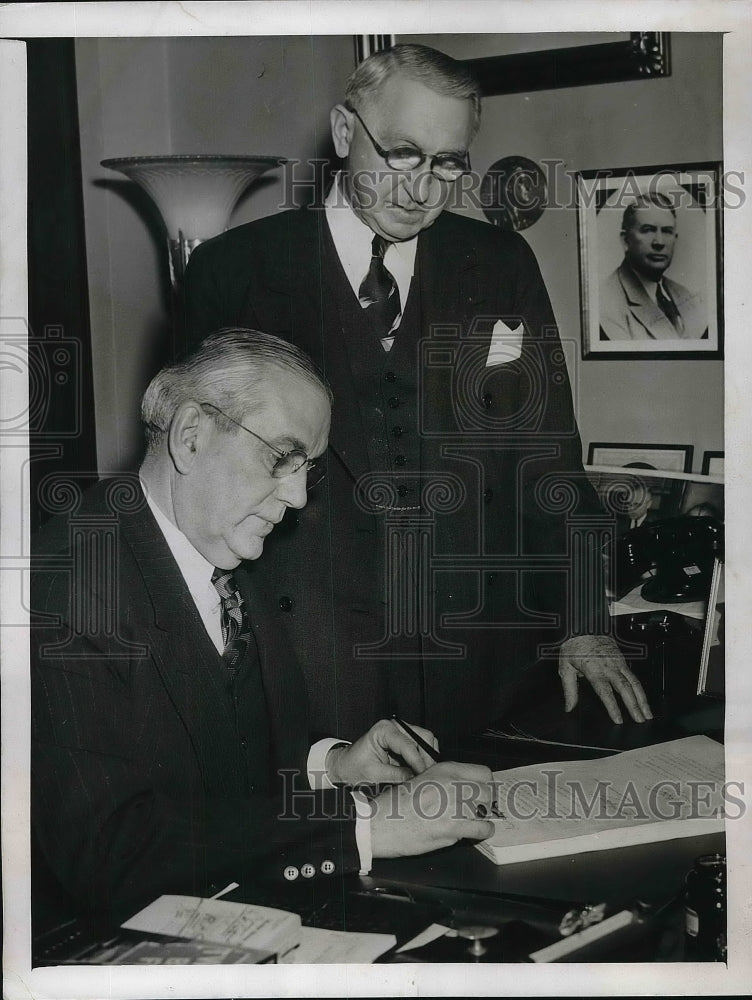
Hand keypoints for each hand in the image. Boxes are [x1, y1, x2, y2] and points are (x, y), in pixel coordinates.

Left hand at [326, 718, 438, 786]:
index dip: (418, 762)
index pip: (408, 744)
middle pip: (423, 737)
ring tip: (426, 775)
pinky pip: (423, 747)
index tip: (423, 775)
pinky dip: (425, 759)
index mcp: (384, 730)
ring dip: (428, 758)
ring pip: (426, 741)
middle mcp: (395, 727)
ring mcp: (402, 732)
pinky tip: (423, 772)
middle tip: (429, 777)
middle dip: (427, 758)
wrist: (346, 765)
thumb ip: (396, 776)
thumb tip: (416, 779)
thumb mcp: (374, 774)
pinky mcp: (406, 741)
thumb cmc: (354, 766)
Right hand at [370, 761, 495, 857]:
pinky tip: (474, 832)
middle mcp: (451, 785)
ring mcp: (453, 807)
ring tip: (475, 822)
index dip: (485, 784)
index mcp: (444, 770)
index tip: (482, 792)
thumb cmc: (395, 805)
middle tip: (479, 808)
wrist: (379, 823)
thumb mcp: (421, 780)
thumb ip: (445, 782)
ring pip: (486, 811)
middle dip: (485, 801)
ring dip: (482, 818)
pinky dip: (481, 832)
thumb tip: (465, 789)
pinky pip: (481, 830)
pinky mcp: (452, 828)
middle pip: (488, 791)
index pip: (483, 772)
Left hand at [558, 634, 652, 724]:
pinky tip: (644, 701)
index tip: (618, 719)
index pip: (605, 690)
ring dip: (642, 700)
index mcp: (594, 669)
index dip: (613, 706)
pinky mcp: (623, 661)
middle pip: (625, 688)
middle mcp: (609, 666)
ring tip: (647, 715)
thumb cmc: (574, 647)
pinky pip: (634, 677)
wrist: (584, 627)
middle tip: (640, 721)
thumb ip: (569, 689)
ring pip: (634, 683)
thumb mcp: (565, 667)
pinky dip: (640, 690)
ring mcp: (618, 663)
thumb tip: (569, 707)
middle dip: (634, 706)